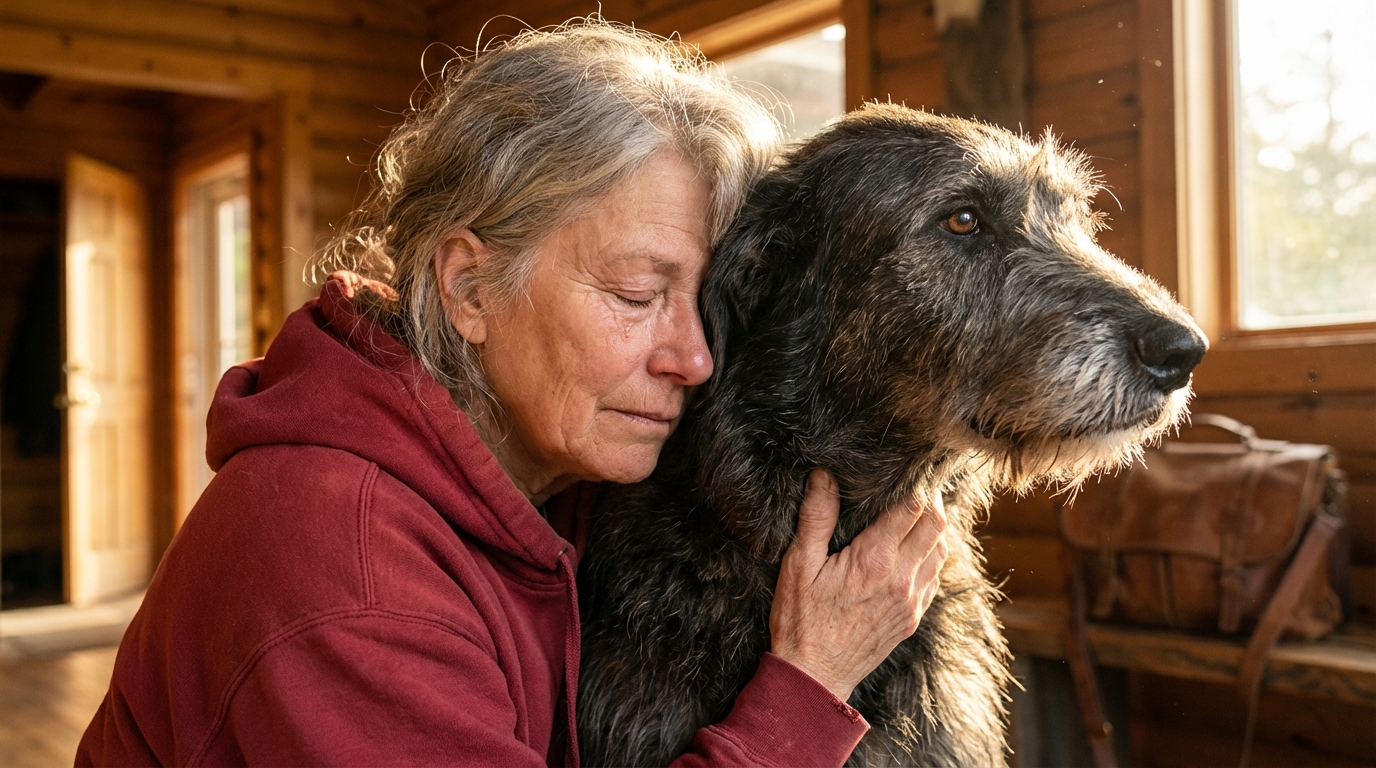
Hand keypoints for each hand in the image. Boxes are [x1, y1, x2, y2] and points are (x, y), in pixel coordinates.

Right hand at [768, 469, 947, 701]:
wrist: (814, 677)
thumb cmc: (799, 621)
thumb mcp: (798, 566)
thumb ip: (815, 519)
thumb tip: (823, 477)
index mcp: (874, 560)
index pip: (912, 509)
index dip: (915, 485)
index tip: (908, 472)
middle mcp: (901, 579)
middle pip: (937, 526)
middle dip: (931, 501)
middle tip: (918, 486)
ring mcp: (911, 601)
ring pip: (942, 552)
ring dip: (935, 528)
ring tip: (918, 513)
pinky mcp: (912, 618)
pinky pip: (934, 578)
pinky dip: (932, 556)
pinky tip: (914, 550)